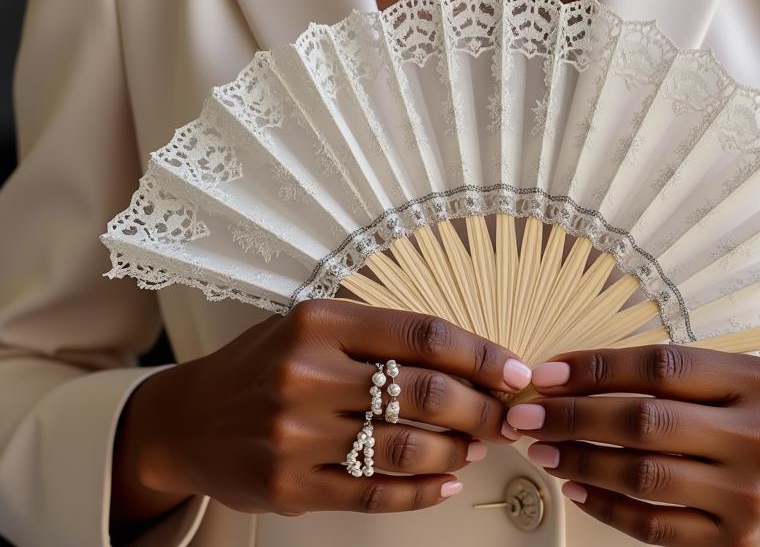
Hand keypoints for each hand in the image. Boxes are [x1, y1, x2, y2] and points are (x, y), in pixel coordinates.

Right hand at [111, 302, 531, 533]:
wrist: (186, 419)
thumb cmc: (262, 365)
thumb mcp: (311, 327)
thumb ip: (378, 338)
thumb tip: (465, 361)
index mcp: (320, 323)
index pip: (422, 334)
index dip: (479, 353)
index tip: (516, 369)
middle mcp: (307, 374)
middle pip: (423, 392)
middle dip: (481, 407)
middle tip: (507, 416)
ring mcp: (296, 434)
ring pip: (405, 446)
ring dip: (456, 449)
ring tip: (476, 446)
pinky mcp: (289, 487)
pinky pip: (373, 493)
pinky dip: (420, 492)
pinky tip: (444, 483)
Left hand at [505, 346, 759, 546]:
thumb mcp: (737, 379)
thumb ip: (673, 373)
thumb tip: (576, 375)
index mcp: (755, 381)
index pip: (661, 366)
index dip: (596, 368)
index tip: (548, 373)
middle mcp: (756, 437)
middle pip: (646, 421)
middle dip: (574, 417)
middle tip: (528, 414)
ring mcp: (747, 496)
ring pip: (643, 476)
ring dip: (580, 460)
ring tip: (543, 448)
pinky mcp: (734, 545)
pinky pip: (654, 527)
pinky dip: (606, 507)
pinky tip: (575, 485)